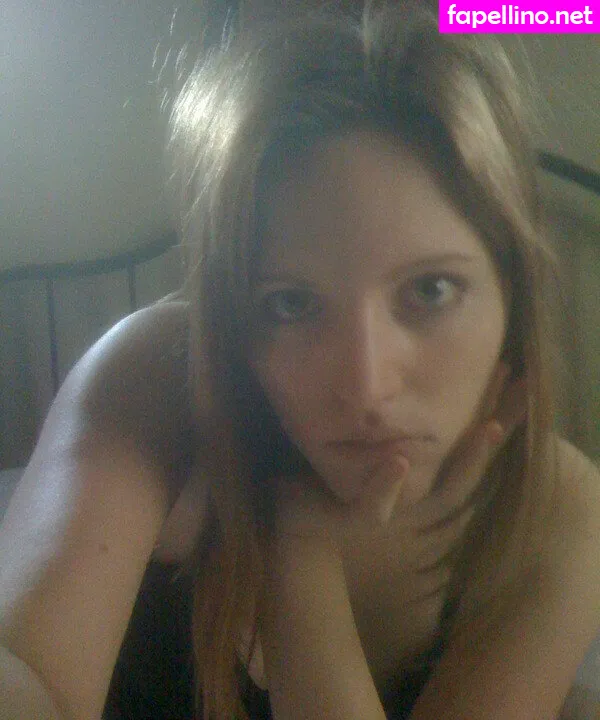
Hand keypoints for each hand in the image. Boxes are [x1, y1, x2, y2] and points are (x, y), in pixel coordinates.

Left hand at [269, 362, 526, 546]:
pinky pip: (377, 504)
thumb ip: (392, 404)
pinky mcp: (361, 520)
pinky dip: (387, 482)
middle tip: (525, 392)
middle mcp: (422, 490)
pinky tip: (398, 459)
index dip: (501, 409)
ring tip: (489, 428)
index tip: (522, 373)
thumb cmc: (330, 463)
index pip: (474, 435)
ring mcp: (397, 508)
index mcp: (427, 469)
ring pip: (446, 490)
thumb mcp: (366, 429)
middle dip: (503, 424)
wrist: (295, 509)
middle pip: (477, 460)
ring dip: (470, 458)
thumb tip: (408, 357)